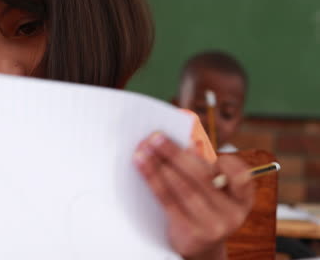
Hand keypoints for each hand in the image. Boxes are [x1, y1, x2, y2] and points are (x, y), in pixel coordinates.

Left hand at [134, 132, 253, 259]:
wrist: (200, 249)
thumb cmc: (204, 211)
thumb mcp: (214, 195)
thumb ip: (205, 170)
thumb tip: (184, 142)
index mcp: (243, 199)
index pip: (240, 177)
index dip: (223, 161)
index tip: (197, 144)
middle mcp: (232, 213)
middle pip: (201, 177)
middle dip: (176, 154)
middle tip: (156, 137)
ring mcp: (213, 225)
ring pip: (182, 188)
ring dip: (159, 165)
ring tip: (144, 149)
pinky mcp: (191, 233)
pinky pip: (168, 201)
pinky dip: (153, 179)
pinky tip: (142, 165)